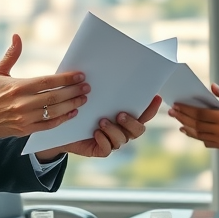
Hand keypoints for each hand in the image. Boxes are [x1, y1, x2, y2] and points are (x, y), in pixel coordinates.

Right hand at [0, 34, 88, 142]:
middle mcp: (22, 103)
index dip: (66, 78)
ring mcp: (24, 118)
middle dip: (73, 91)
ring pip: (54, 112)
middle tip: (87, 87)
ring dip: (71, 105)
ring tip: (83, 99)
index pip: (47, 81)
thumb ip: (11, 54)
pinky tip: (72, 113)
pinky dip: (62, 120)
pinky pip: (48, 125)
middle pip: (54, 97)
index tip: (80, 75)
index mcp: (17, 86)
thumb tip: (17, 36)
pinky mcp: (25, 130)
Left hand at [36, 96, 161, 160]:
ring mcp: (112, 141)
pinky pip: (107, 149)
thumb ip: (102, 87)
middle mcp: (122, 130)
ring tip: (102, 122)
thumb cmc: (80, 108)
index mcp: (124, 117)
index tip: (155, 97)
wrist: (63, 126)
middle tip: (120, 114)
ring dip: (114, 130)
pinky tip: (96, 133)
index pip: (144, 114)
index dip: (151, 108)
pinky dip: (104, 140)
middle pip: (138, 130)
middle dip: (131, 122)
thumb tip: (106, 67)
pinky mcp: (100, 150)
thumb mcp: (92, 96)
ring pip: (122, 139)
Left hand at [168, 84, 218, 152]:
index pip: (200, 114)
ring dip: (187, 128)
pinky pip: (207, 142)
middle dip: (182, 118)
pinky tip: (191, 132)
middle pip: (196, 125)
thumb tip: (212, 86)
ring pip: (199, 135)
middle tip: (172, 112)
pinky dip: (197, 137)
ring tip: (178, 123)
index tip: (177, 105)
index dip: (186, 110)